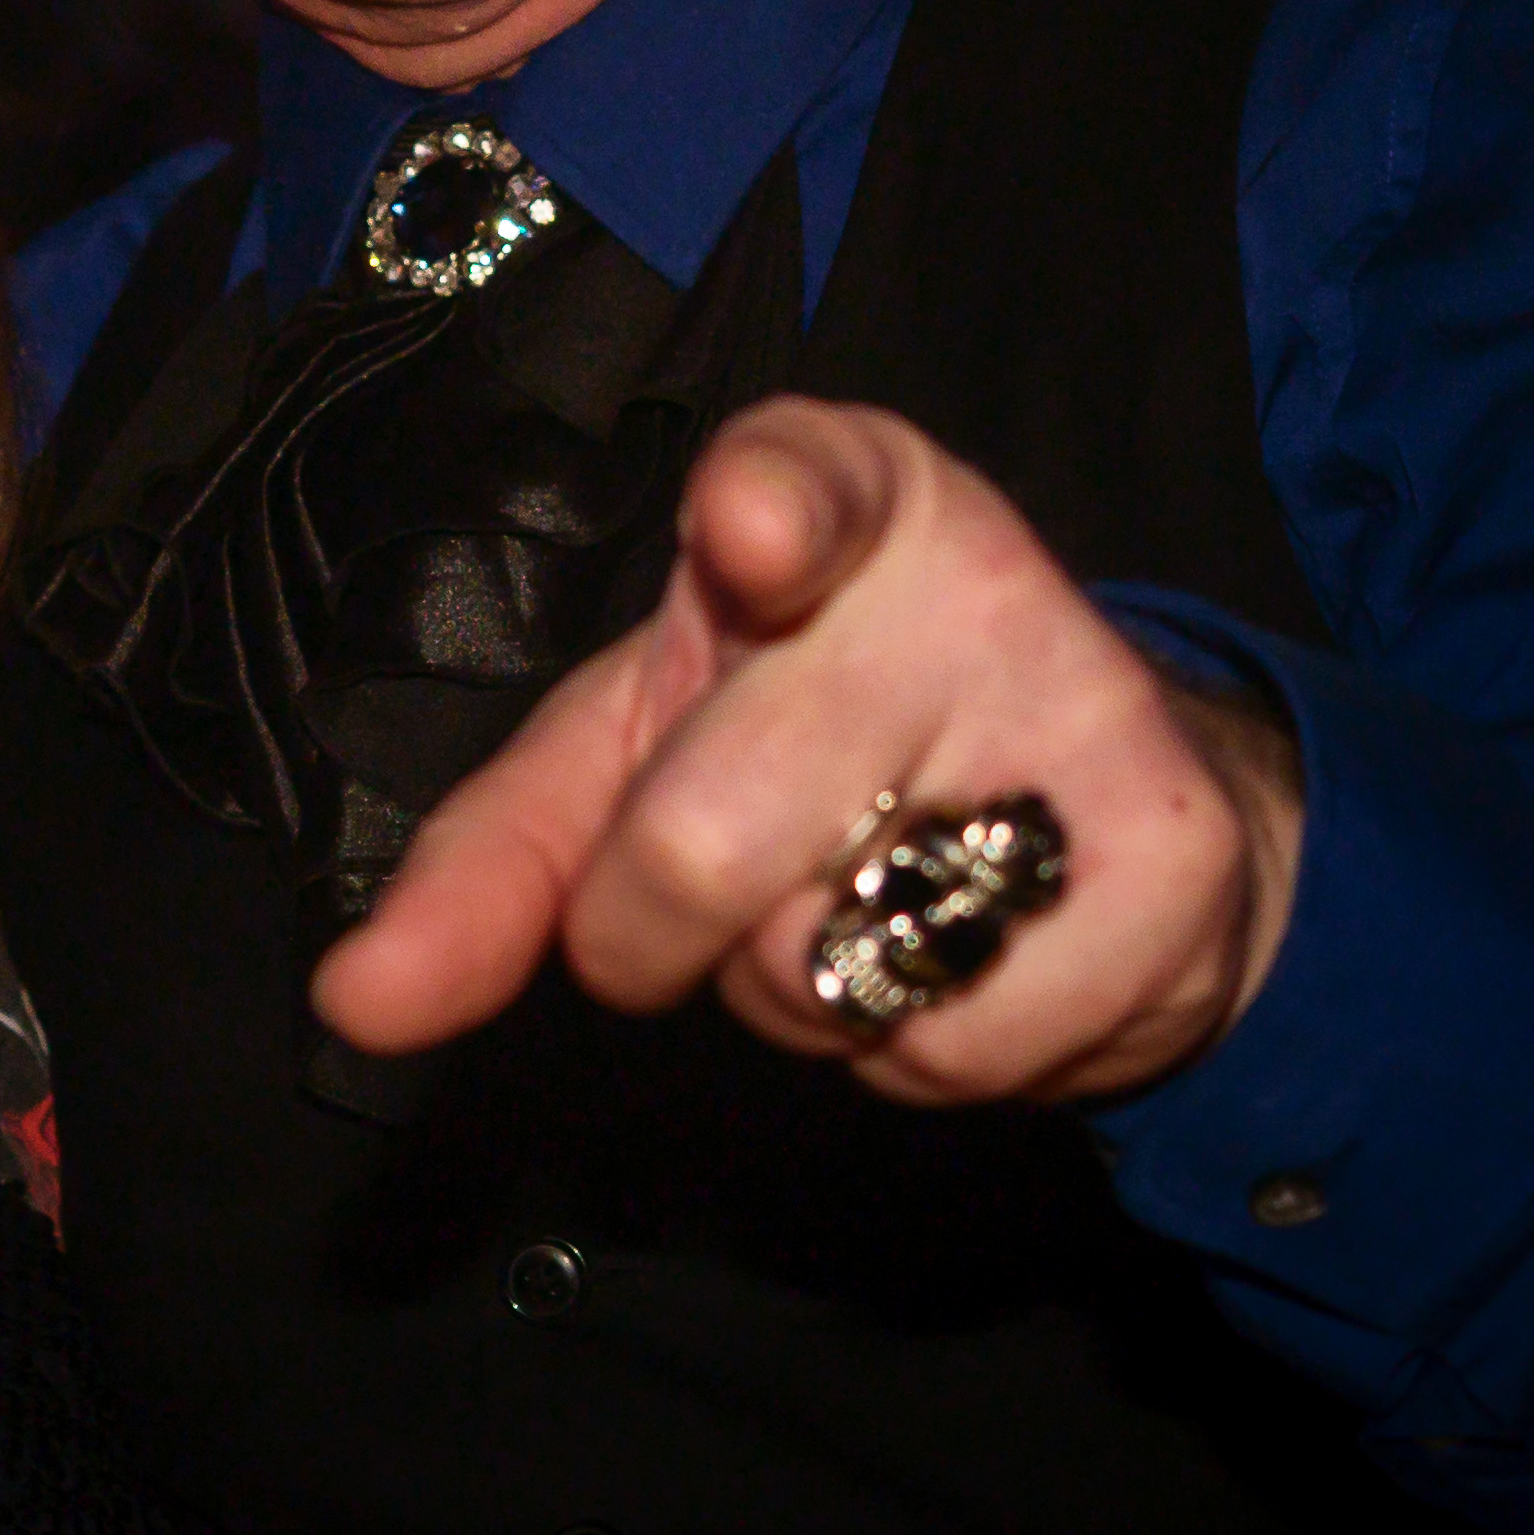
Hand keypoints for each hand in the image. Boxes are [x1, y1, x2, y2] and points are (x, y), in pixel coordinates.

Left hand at [313, 399, 1304, 1101]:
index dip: (767, 511)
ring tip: (873, 896)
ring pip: (825, 971)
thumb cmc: (822, 742)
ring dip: (800, 998)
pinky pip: (949, 1054)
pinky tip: (973, 957)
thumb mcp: (644, 749)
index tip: (750, 525)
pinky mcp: (1178, 859)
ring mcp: (1091, 714)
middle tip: (720, 882)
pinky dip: (914, 1055)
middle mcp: (968, 578)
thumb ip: (498, 858)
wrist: (1110, 798)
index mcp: (830, 497)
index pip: (798, 479)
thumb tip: (355, 1003)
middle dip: (654, 932)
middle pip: (703, 845)